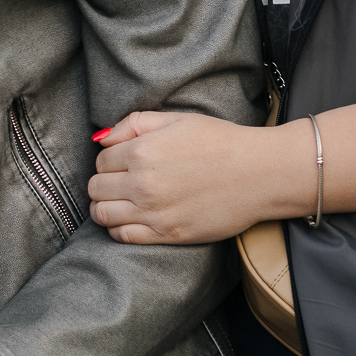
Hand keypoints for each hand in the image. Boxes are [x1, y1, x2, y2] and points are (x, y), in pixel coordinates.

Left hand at [88, 101, 355, 243]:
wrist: (259, 173)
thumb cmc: (220, 141)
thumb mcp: (176, 119)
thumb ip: (134, 124)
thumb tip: (102, 139)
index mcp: (142, 152)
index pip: (100, 160)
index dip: (109, 159)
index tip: (122, 161)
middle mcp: (142, 184)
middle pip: (96, 188)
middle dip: (103, 182)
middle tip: (120, 180)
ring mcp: (153, 213)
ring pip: (103, 215)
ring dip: (105, 206)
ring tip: (122, 200)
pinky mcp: (167, 235)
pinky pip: (123, 236)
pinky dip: (118, 228)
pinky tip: (132, 218)